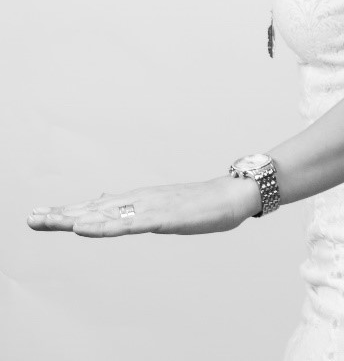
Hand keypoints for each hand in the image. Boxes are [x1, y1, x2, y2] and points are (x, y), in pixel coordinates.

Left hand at [28, 177, 259, 237]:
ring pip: (105, 214)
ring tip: (46, 220)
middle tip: (30, 217)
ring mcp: (150, 207)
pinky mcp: (162, 217)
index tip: (39, 215)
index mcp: (139, 200)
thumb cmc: (204, 202)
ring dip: (74, 217)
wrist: (235, 194)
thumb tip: (110, 201)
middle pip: (94, 208)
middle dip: (61, 214)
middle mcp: (139, 200)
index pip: (96, 207)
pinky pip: (126, 224)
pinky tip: (83, 228)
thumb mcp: (166, 208)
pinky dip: (101, 226)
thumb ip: (139, 207)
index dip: (67, 211)